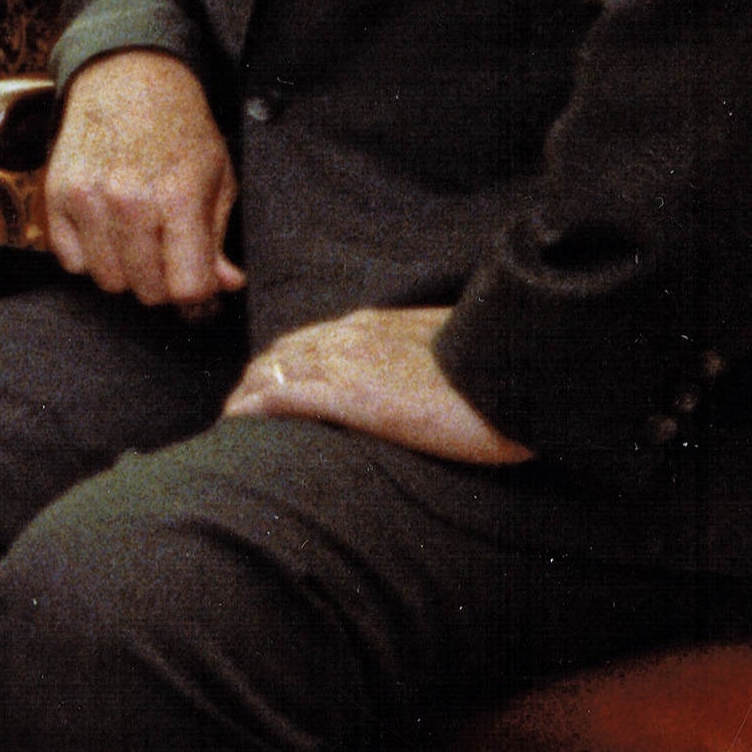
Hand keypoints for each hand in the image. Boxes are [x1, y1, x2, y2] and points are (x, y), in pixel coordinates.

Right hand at [43, 50, 244, 310]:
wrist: (129, 79)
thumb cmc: (180, 130)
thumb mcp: (218, 178)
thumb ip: (218, 238)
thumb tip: (224, 286)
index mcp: (179, 197)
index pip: (188, 288)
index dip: (199, 293)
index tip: (199, 279)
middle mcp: (129, 202)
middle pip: (147, 291)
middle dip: (163, 280)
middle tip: (168, 249)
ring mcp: (87, 200)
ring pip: (108, 281)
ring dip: (126, 269)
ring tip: (138, 235)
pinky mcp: (57, 196)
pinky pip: (72, 262)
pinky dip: (90, 255)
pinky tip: (107, 227)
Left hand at [221, 306, 527, 464]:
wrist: (519, 376)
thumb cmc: (495, 374)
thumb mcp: (448, 355)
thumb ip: (416, 360)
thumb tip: (416, 380)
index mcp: (374, 324)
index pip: (308, 340)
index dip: (281, 364)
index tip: (267, 389)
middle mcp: (352, 334)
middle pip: (279, 353)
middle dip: (253, 382)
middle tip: (239, 413)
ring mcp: (348, 361)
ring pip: (270, 371)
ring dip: (244, 397)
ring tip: (231, 427)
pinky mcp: (350, 394)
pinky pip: (280, 397)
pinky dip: (250, 410)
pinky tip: (234, 426)